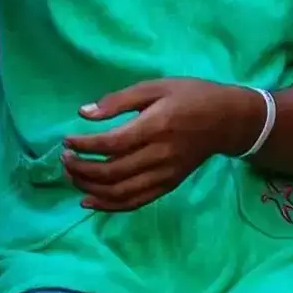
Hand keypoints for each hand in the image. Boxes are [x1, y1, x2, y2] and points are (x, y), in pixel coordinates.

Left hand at [61, 77, 260, 210]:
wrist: (227, 120)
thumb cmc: (190, 96)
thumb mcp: (156, 87)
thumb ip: (119, 100)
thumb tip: (84, 114)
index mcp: (155, 127)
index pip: (111, 144)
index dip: (84, 146)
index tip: (67, 141)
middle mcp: (159, 155)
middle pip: (112, 172)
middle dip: (81, 169)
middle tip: (65, 159)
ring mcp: (165, 175)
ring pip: (120, 192)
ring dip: (90, 189)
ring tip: (72, 177)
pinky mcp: (168, 185)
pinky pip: (135, 202)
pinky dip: (110, 206)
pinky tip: (89, 202)